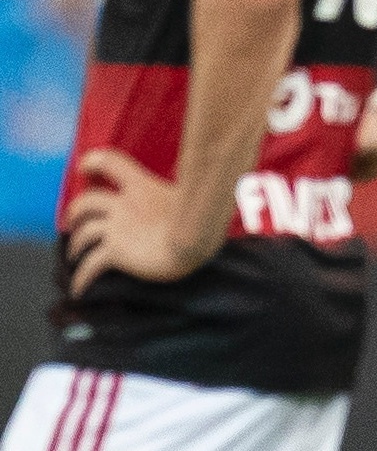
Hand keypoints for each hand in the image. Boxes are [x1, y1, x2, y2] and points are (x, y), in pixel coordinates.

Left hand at [63, 149, 216, 295]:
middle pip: (86, 201)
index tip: (84, 169)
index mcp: (143, 187)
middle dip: (75, 211)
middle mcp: (124, 205)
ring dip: (75, 244)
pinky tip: (79, 288)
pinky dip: (82, 278)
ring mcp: (117, 228)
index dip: (93, 163)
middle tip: (74, 221)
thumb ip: (195, 194)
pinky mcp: (116, 251)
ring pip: (83, 232)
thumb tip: (227, 186)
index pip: (110, 162)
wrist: (195, 239)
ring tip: (75, 254)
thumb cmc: (205, 220)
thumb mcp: (197, 198)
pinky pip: (91, 265)